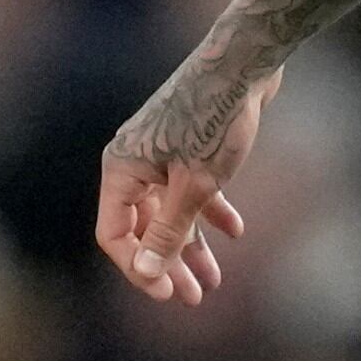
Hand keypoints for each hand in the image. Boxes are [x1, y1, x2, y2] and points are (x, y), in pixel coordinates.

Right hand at [95, 67, 272, 305]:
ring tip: (213, 281)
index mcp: (121, 168)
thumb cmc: (215, 120)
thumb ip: (169, 231)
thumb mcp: (195, 187)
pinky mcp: (188, 145)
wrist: (245, 62)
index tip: (167, 294)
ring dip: (191, 246)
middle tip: (192, 298)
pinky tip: (235, 232)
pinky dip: (210, 211)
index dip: (138, 267)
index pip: (114, 234)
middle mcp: (134, 161)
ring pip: (170, 211)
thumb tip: (147, 271)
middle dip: (168, 264)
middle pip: (144, 226)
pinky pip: (191, 189)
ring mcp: (161, 152)